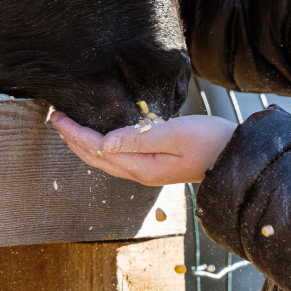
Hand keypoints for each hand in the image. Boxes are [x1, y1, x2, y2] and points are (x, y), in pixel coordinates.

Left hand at [50, 110, 236, 185]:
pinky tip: (99, 136)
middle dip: (72, 139)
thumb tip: (105, 142)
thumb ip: (140, 138)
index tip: (59, 117)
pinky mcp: (152, 165)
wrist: (234, 158)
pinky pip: (116, 158)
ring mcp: (145, 171)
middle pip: (95, 158)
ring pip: (104, 159)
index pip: (98, 149)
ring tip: (69, 127)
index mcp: (141, 167)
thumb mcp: (176, 135)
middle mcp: (139, 173)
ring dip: (84, 143)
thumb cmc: (210, 142)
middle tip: (55, 118)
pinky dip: (100, 146)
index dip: (75, 134)